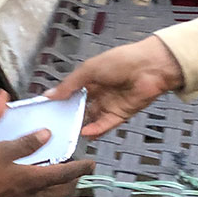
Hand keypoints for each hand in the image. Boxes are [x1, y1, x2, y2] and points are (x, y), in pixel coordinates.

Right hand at [0, 130, 94, 196]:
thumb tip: (47, 134)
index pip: (65, 173)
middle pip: (62, 192)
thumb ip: (26, 143)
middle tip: (77, 173)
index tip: (92, 163)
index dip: (81, 168)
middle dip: (73, 182)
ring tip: (59, 183)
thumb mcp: (2, 151)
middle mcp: (34, 196)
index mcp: (33, 179)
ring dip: (59, 192)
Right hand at [47, 36, 184, 137]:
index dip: (60, 101)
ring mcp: (110, 104)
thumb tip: (49, 95)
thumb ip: (70, 84)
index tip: (47, 111)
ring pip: (92, 119)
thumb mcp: (89, 70)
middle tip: (55, 127)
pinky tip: (85, 134)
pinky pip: (106, 125)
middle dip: (69, 117)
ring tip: (67, 134)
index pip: (72, 93)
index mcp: (91, 78)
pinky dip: (96, 130)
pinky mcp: (121, 114)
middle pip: (81, 108)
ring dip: (81, 126)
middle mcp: (99, 92)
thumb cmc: (120, 61)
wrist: (150, 67)